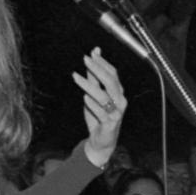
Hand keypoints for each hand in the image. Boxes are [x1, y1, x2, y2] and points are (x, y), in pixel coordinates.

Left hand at [72, 48, 126, 166]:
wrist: (102, 141)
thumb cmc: (98, 117)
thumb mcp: (93, 95)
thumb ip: (93, 78)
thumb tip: (93, 56)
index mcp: (118, 92)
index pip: (113, 73)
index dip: (102, 62)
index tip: (91, 53)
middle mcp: (120, 101)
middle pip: (111, 81)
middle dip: (98, 69)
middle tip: (85, 60)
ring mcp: (116, 113)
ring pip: (103, 96)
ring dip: (88, 85)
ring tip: (75, 77)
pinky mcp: (110, 124)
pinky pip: (101, 112)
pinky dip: (92, 105)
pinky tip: (85, 98)